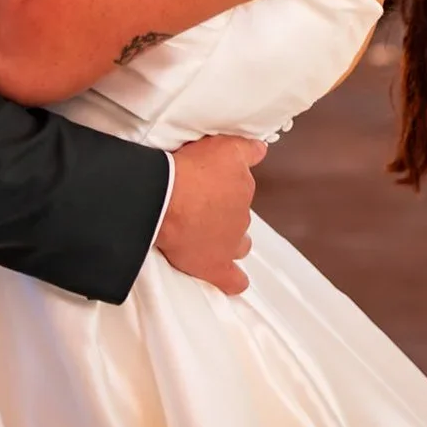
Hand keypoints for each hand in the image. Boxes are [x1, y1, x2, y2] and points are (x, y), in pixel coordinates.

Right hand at [155, 135, 264, 295]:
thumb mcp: (222, 147)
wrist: (165, 199)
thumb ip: (246, 150)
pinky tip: (233, 279)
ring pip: (238, 244)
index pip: (245, 184)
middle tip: (200, 208)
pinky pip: (233, 279)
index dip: (234, 185)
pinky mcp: (216, 265)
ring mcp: (230, 242)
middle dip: (224, 213)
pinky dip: (234, 280)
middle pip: (238, 215)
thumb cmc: (187, 170)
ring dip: (228, 241)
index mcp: (242, 184)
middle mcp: (241, 213)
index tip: (224, 184)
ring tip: (208, 237)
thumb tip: (261, 150)